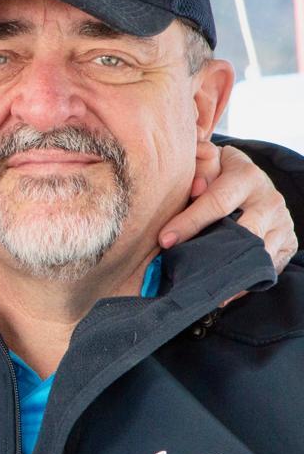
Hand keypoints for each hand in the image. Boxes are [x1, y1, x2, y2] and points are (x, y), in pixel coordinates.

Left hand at [158, 142, 296, 305]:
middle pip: (243, 233)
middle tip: (184, 272)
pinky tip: (223, 293)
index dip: (189, 222)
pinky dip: (246, 283)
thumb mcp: (208, 160)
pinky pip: (268, 268)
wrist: (252, 180)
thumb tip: (193, 187)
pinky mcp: (288, 242)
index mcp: (247, 175)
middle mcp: (270, 199)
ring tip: (201, 287)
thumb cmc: (219, 172)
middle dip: (211, 253)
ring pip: (257, 254)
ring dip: (229, 272)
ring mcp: (283, 223)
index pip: (216, 201)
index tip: (165, 240)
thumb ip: (198, 164)